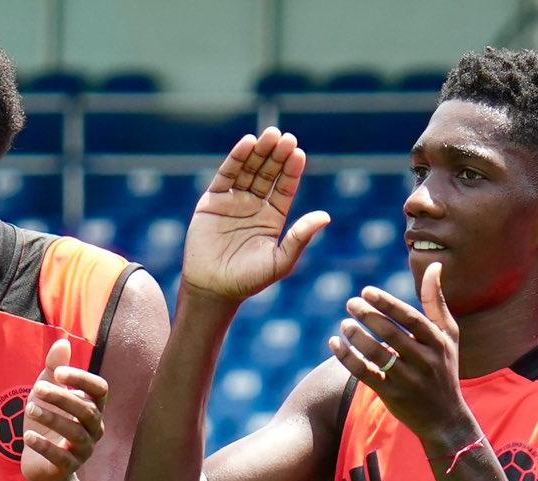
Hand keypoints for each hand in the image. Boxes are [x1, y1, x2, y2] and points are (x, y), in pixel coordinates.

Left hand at [22, 337, 109, 480]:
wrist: (40, 463)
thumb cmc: (47, 423)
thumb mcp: (46, 394)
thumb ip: (54, 369)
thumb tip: (62, 342)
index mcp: (93, 407)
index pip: (100, 389)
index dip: (82, 379)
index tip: (58, 372)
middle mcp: (94, 428)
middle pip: (87, 410)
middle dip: (61, 398)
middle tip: (37, 389)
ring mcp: (84, 449)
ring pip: (75, 433)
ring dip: (51, 418)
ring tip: (29, 408)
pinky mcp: (69, 467)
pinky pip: (61, 458)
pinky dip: (44, 446)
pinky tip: (27, 437)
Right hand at [181, 127, 329, 302]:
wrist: (212, 289)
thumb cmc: (248, 280)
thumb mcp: (280, 261)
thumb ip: (300, 238)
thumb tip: (325, 216)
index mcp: (273, 217)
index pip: (285, 187)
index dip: (291, 170)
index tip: (298, 153)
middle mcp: (254, 205)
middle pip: (268, 173)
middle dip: (276, 155)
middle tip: (285, 137)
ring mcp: (233, 202)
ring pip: (248, 170)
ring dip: (259, 152)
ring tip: (269, 135)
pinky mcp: (212, 202)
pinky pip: (225, 176)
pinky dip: (235, 159)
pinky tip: (247, 144)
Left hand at [328, 262, 472, 451]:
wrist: (444, 416)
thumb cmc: (444, 367)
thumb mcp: (448, 335)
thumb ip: (436, 302)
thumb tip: (435, 266)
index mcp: (438, 342)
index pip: (411, 318)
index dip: (388, 304)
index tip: (366, 291)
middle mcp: (425, 360)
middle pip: (392, 335)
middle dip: (369, 317)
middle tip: (350, 303)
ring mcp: (408, 379)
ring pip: (377, 355)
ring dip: (357, 337)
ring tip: (344, 323)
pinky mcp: (391, 394)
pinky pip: (364, 374)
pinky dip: (347, 358)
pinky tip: (334, 343)